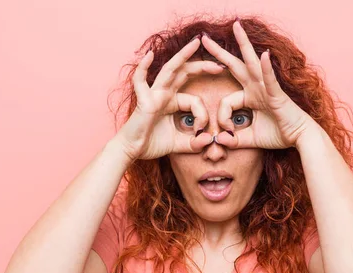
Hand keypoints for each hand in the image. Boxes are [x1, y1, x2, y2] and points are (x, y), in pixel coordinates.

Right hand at [116, 36, 226, 159]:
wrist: (131, 151)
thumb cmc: (151, 144)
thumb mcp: (180, 144)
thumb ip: (195, 143)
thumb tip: (211, 140)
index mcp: (172, 102)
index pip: (194, 100)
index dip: (203, 115)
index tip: (203, 132)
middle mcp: (163, 94)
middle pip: (185, 73)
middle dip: (202, 67)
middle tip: (220, 64)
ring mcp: (153, 94)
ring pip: (169, 70)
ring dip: (183, 55)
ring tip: (196, 43)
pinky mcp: (143, 100)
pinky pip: (140, 81)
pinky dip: (143, 68)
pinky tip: (149, 55)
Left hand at [200, 20, 313, 149]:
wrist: (300, 137)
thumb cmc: (279, 134)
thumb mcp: (250, 139)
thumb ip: (234, 139)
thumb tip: (217, 140)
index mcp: (250, 96)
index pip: (226, 101)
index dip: (222, 117)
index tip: (226, 132)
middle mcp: (257, 88)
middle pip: (235, 65)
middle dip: (219, 52)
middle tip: (204, 38)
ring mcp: (266, 88)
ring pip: (251, 63)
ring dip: (243, 44)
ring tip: (236, 26)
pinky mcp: (277, 94)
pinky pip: (269, 79)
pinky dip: (266, 68)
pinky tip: (263, 55)